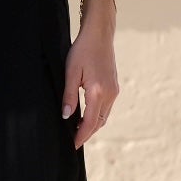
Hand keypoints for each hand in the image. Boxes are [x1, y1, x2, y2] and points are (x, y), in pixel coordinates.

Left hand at [62, 16, 117, 147]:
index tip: (73, 145)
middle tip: (74, 141)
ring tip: (79, 132)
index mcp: (98, 92)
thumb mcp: (71, 72)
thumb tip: (65, 115)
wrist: (99, 35)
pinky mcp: (114, 87)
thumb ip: (69, 96)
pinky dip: (98, 116)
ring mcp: (114, 91)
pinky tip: (87, 116)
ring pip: (104, 116)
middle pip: (99, 122)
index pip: (90, 122)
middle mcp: (110, 94)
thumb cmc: (82, 51)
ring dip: (93, 125)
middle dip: (87, 133)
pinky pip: (106, 108)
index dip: (81, 135)